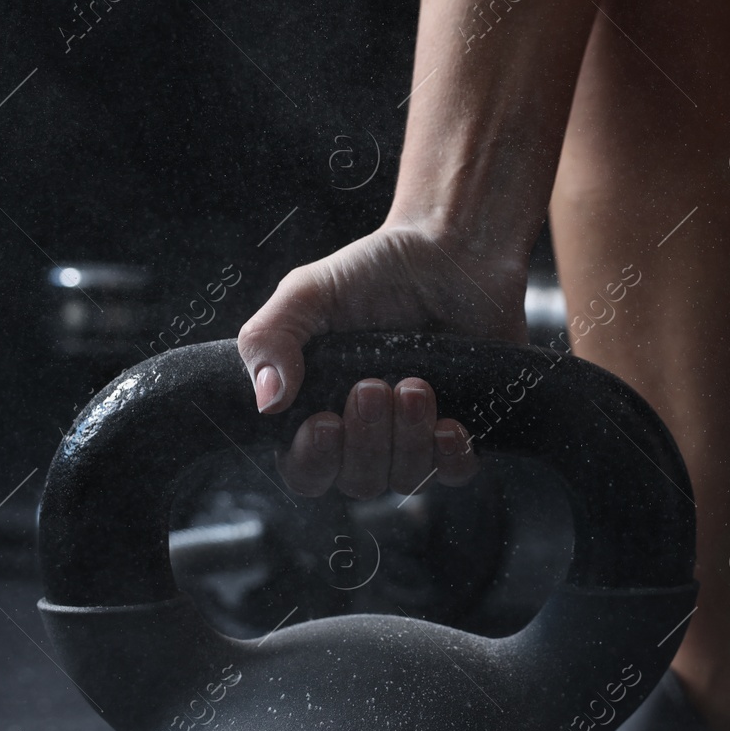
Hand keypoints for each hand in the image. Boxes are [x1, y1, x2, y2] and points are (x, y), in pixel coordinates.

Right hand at [237, 222, 526, 497]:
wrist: (453, 249)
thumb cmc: (377, 271)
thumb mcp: (308, 292)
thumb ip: (270, 339)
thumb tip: (265, 402)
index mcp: (319, 406)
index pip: (306, 470)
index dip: (313, 460)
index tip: (326, 422)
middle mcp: (367, 430)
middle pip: (357, 481)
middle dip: (366, 440)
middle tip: (374, 386)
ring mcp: (416, 433)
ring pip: (405, 478)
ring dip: (408, 439)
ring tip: (415, 385)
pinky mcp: (464, 427)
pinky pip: (456, 472)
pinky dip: (450, 457)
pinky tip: (450, 423)